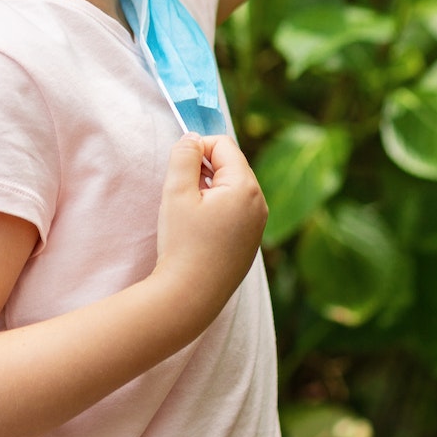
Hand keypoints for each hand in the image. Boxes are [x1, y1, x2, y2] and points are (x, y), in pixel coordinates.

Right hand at [151, 131, 266, 334]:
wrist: (189, 298)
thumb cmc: (182, 244)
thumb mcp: (176, 192)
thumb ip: (184, 156)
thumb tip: (192, 138)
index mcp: (246, 187)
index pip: (223, 145)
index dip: (197, 149)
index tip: (178, 170)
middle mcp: (260, 203)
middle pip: (231, 164)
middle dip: (204, 170)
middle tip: (182, 194)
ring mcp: (258, 225)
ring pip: (232, 187)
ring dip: (209, 189)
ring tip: (189, 215)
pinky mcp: (251, 242)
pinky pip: (236, 210)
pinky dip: (217, 209)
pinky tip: (200, 231)